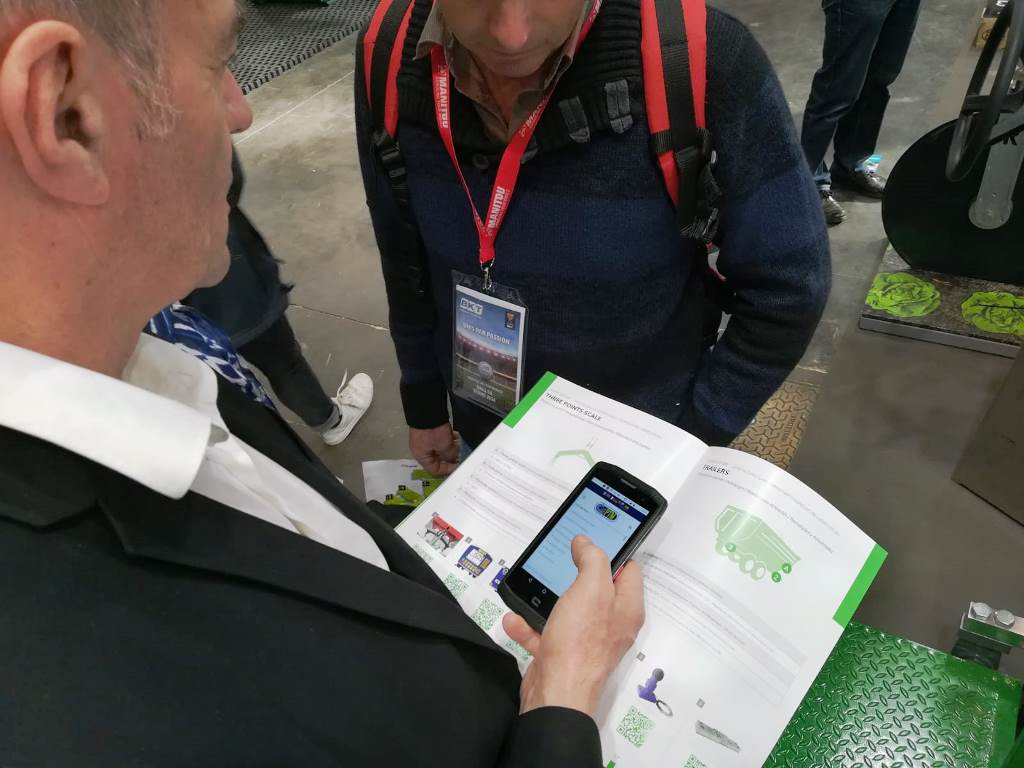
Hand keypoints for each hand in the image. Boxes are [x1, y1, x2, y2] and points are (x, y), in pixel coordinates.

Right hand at [409, 424, 460, 474]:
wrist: (427, 409)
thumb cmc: (433, 431)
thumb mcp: (445, 446)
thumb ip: (450, 455)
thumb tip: (453, 458)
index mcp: (421, 456)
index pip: (434, 470)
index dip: (447, 470)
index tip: (458, 466)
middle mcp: (421, 450)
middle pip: (437, 459)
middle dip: (449, 458)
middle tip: (460, 455)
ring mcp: (424, 440)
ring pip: (440, 449)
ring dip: (450, 448)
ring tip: (459, 444)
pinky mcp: (429, 432)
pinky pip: (439, 440)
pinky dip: (447, 440)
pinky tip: (455, 436)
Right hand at [503, 535, 644, 718]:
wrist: (555, 695)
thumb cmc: (579, 645)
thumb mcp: (591, 589)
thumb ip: (592, 560)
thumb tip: (586, 543)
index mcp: (626, 609)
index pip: (629, 571)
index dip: (613, 553)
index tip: (594, 538)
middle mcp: (610, 625)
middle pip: (598, 589)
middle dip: (578, 573)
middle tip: (563, 556)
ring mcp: (585, 640)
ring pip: (570, 610)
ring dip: (549, 598)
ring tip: (536, 582)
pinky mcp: (562, 653)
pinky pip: (545, 632)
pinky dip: (529, 624)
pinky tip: (515, 617)